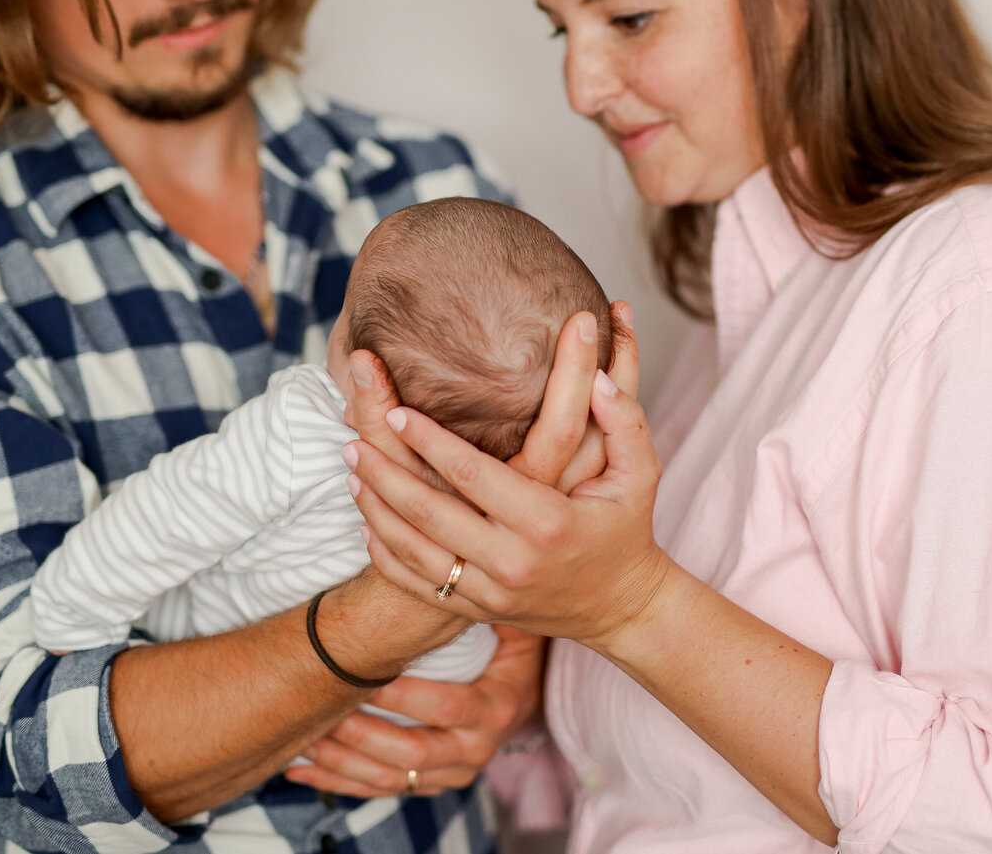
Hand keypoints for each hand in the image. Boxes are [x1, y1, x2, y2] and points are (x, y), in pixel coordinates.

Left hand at [284, 626, 544, 796]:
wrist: (524, 696)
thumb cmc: (510, 651)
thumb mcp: (511, 626)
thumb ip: (487, 606)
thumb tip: (460, 578)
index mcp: (495, 709)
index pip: (446, 709)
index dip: (403, 696)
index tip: (364, 676)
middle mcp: (476, 749)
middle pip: (412, 753)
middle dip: (362, 733)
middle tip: (324, 707)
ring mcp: (452, 772)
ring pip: (392, 779)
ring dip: (342, 762)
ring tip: (305, 738)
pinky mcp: (430, 784)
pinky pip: (381, 791)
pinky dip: (337, 783)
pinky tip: (300, 770)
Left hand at [344, 306, 666, 647]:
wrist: (623, 608)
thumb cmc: (628, 529)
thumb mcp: (640, 474)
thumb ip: (625, 421)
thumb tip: (601, 380)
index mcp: (548, 522)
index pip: (472, 475)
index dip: (429, 441)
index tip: (395, 410)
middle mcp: (514, 562)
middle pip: (429, 512)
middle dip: (385, 473)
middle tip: (352, 438)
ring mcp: (493, 592)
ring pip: (413, 552)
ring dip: (375, 509)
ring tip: (351, 470)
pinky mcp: (480, 611)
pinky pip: (419, 586)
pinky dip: (386, 555)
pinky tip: (367, 522)